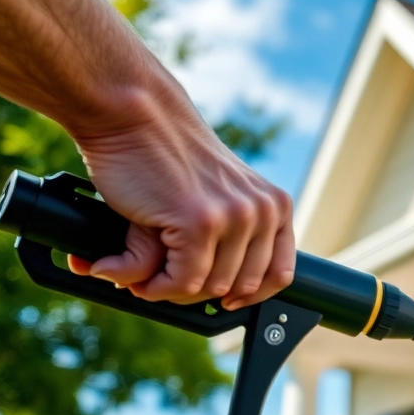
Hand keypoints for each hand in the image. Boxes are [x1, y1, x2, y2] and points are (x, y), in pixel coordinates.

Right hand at [66, 93, 294, 310]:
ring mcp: (234, 217)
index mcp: (275, 205)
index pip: (280, 274)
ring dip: (172, 291)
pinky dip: (156, 288)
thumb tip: (228, 297)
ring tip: (147, 275)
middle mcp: (263, 211)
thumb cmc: (166, 155)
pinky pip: (183, 282)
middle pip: (240, 287)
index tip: (226, 302)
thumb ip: (234, 235)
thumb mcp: (218, 194)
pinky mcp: (200, 223)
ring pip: (210, 289)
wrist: (133, 113)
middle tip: (165, 280)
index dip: (250, 296)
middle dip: (200, 293)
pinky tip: (136, 275)